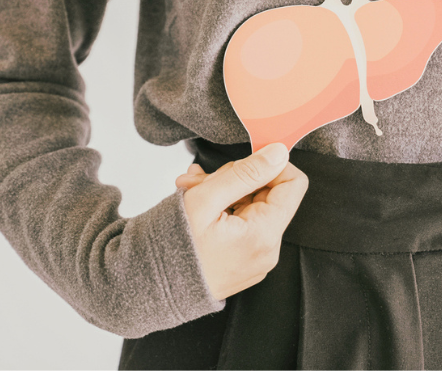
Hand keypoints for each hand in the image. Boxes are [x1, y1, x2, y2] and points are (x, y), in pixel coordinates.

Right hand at [176, 143, 308, 300]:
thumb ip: (246, 173)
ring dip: (222, 192)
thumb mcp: (206, 200)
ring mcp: (255, 259)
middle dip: (235, 178)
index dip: (270, 165)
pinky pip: (242, 225)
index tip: (241, 161)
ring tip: (189, 190)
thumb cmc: (171, 247)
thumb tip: (279, 153)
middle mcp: (267, 250)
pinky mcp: (243, 262)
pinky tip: (194, 206)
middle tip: (198, 178)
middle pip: (268, 195)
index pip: (293, 184)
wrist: (147, 290)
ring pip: (251, 207)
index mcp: (264, 235)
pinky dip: (221, 210)